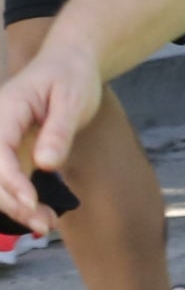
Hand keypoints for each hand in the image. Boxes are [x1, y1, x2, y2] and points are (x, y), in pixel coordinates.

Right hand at [0, 33, 104, 231]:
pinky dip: (22, 199)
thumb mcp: (73, 100)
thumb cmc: (71, 77)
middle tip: (44, 225)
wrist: (69, 64)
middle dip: (13, 202)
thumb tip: (46, 164)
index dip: (11, 181)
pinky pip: (10, 180)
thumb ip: (59, 131)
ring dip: (16, 206)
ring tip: (47, 225)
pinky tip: (43, 215)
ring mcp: (2, 142)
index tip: (31, 202)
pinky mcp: (12, 152)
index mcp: (5, 111)